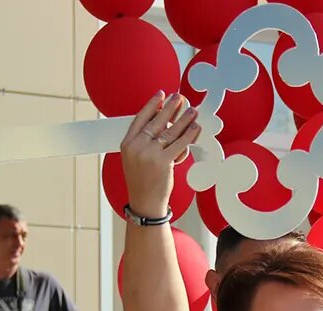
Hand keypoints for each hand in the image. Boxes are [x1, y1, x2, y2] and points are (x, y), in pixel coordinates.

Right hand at [121, 93, 199, 217]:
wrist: (145, 203)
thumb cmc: (143, 181)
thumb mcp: (135, 159)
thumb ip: (144, 142)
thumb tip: (163, 122)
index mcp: (127, 144)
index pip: (140, 118)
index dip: (151, 105)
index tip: (161, 95)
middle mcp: (136, 147)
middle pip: (156, 121)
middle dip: (170, 107)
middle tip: (179, 97)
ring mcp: (149, 154)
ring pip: (170, 131)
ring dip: (183, 119)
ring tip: (192, 111)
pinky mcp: (163, 162)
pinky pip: (179, 144)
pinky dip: (189, 135)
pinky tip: (195, 128)